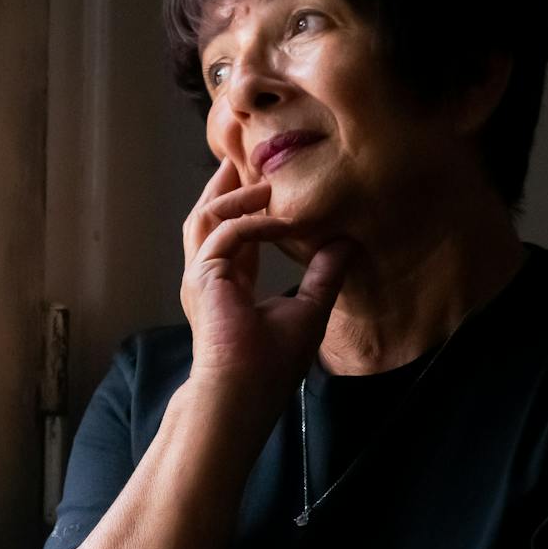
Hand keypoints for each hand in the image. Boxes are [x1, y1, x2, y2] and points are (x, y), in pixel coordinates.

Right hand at [180, 158, 349, 402]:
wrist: (244, 393)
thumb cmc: (269, 366)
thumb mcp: (308, 310)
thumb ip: (323, 275)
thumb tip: (346, 244)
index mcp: (227, 285)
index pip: (231, 234)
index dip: (246, 207)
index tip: (264, 182)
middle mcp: (208, 277)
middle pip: (209, 216)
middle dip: (224, 185)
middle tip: (240, 155)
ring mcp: (201, 275)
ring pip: (208, 217)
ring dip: (234, 193)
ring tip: (257, 171)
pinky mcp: (204, 276)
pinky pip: (227, 232)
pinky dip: (251, 220)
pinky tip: (277, 217)